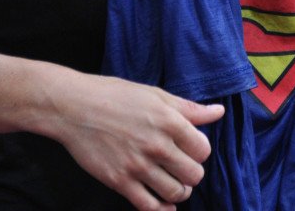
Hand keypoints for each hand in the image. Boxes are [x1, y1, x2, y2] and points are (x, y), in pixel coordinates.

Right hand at [54, 73, 223, 210]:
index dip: (200, 151)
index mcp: (169, 120)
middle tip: (183, 167)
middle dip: (192, 173)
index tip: (191, 149)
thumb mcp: (156, 95)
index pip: (203, 149)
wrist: (75, 107)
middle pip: (193, 174)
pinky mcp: (119, 181)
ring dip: (179, 192)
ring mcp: (137, 165)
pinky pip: (148, 206)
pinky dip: (161, 209)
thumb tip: (218, 112)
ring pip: (175, 193)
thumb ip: (189, 108)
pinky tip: (163, 204)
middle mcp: (156, 144)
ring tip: (174, 183)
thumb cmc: (117, 95)